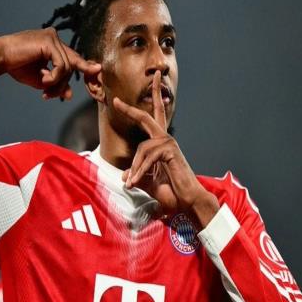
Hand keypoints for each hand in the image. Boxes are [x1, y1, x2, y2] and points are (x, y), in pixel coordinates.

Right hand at [0, 28, 100, 99]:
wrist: (0, 58)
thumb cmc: (17, 67)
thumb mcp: (42, 80)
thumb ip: (57, 84)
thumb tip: (70, 95)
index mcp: (53, 45)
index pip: (73, 58)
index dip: (85, 67)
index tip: (97, 71)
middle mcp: (55, 38)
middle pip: (72, 64)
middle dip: (63, 84)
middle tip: (50, 95)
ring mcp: (53, 38)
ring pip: (68, 67)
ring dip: (57, 82)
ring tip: (44, 87)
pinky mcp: (49, 41)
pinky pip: (62, 65)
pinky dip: (55, 77)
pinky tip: (44, 79)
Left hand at [112, 71, 218, 227]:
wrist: (186, 201)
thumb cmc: (171, 191)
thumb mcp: (147, 182)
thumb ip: (135, 176)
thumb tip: (123, 176)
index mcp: (158, 144)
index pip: (147, 123)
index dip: (133, 111)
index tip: (117, 101)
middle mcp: (164, 140)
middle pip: (145, 118)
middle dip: (130, 109)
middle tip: (115, 101)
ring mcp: (169, 143)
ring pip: (142, 148)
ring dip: (135, 168)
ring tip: (132, 183)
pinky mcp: (171, 150)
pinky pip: (149, 157)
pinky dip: (140, 171)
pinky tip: (136, 182)